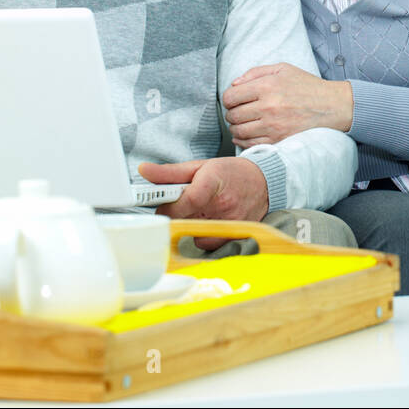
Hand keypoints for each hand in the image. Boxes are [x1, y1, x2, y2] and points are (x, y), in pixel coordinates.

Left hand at [139, 156, 268, 250]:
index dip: (169, 208)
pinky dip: (204, 234)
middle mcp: (224, 205)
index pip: (185, 202)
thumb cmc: (231, 172)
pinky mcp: (236, 235)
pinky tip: (212, 220)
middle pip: (186, 219)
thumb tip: (143, 171)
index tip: (162, 206)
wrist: (265, 182)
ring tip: (202, 210)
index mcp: (212, 183)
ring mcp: (232, 222)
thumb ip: (169, 172)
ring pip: (195, 233)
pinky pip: (207, 242)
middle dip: (178, 214)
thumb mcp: (199, 166)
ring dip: (192, 224)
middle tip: (184, 204)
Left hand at [221, 63, 352, 146]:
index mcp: (267, 86)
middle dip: (231, 114)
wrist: (332, 106)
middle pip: (233, 115)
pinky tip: (246, 135)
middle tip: (237, 112)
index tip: (234, 100)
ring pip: (239, 131)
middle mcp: (268, 106)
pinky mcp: (279, 140)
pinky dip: (243, 141)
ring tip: (242, 123)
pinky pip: (251, 144)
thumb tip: (234, 84)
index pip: (230, 97)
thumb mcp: (283, 69)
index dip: (228, 99)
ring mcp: (273, 126)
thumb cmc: (307, 86)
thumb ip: (255, 72)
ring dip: (235, 128)